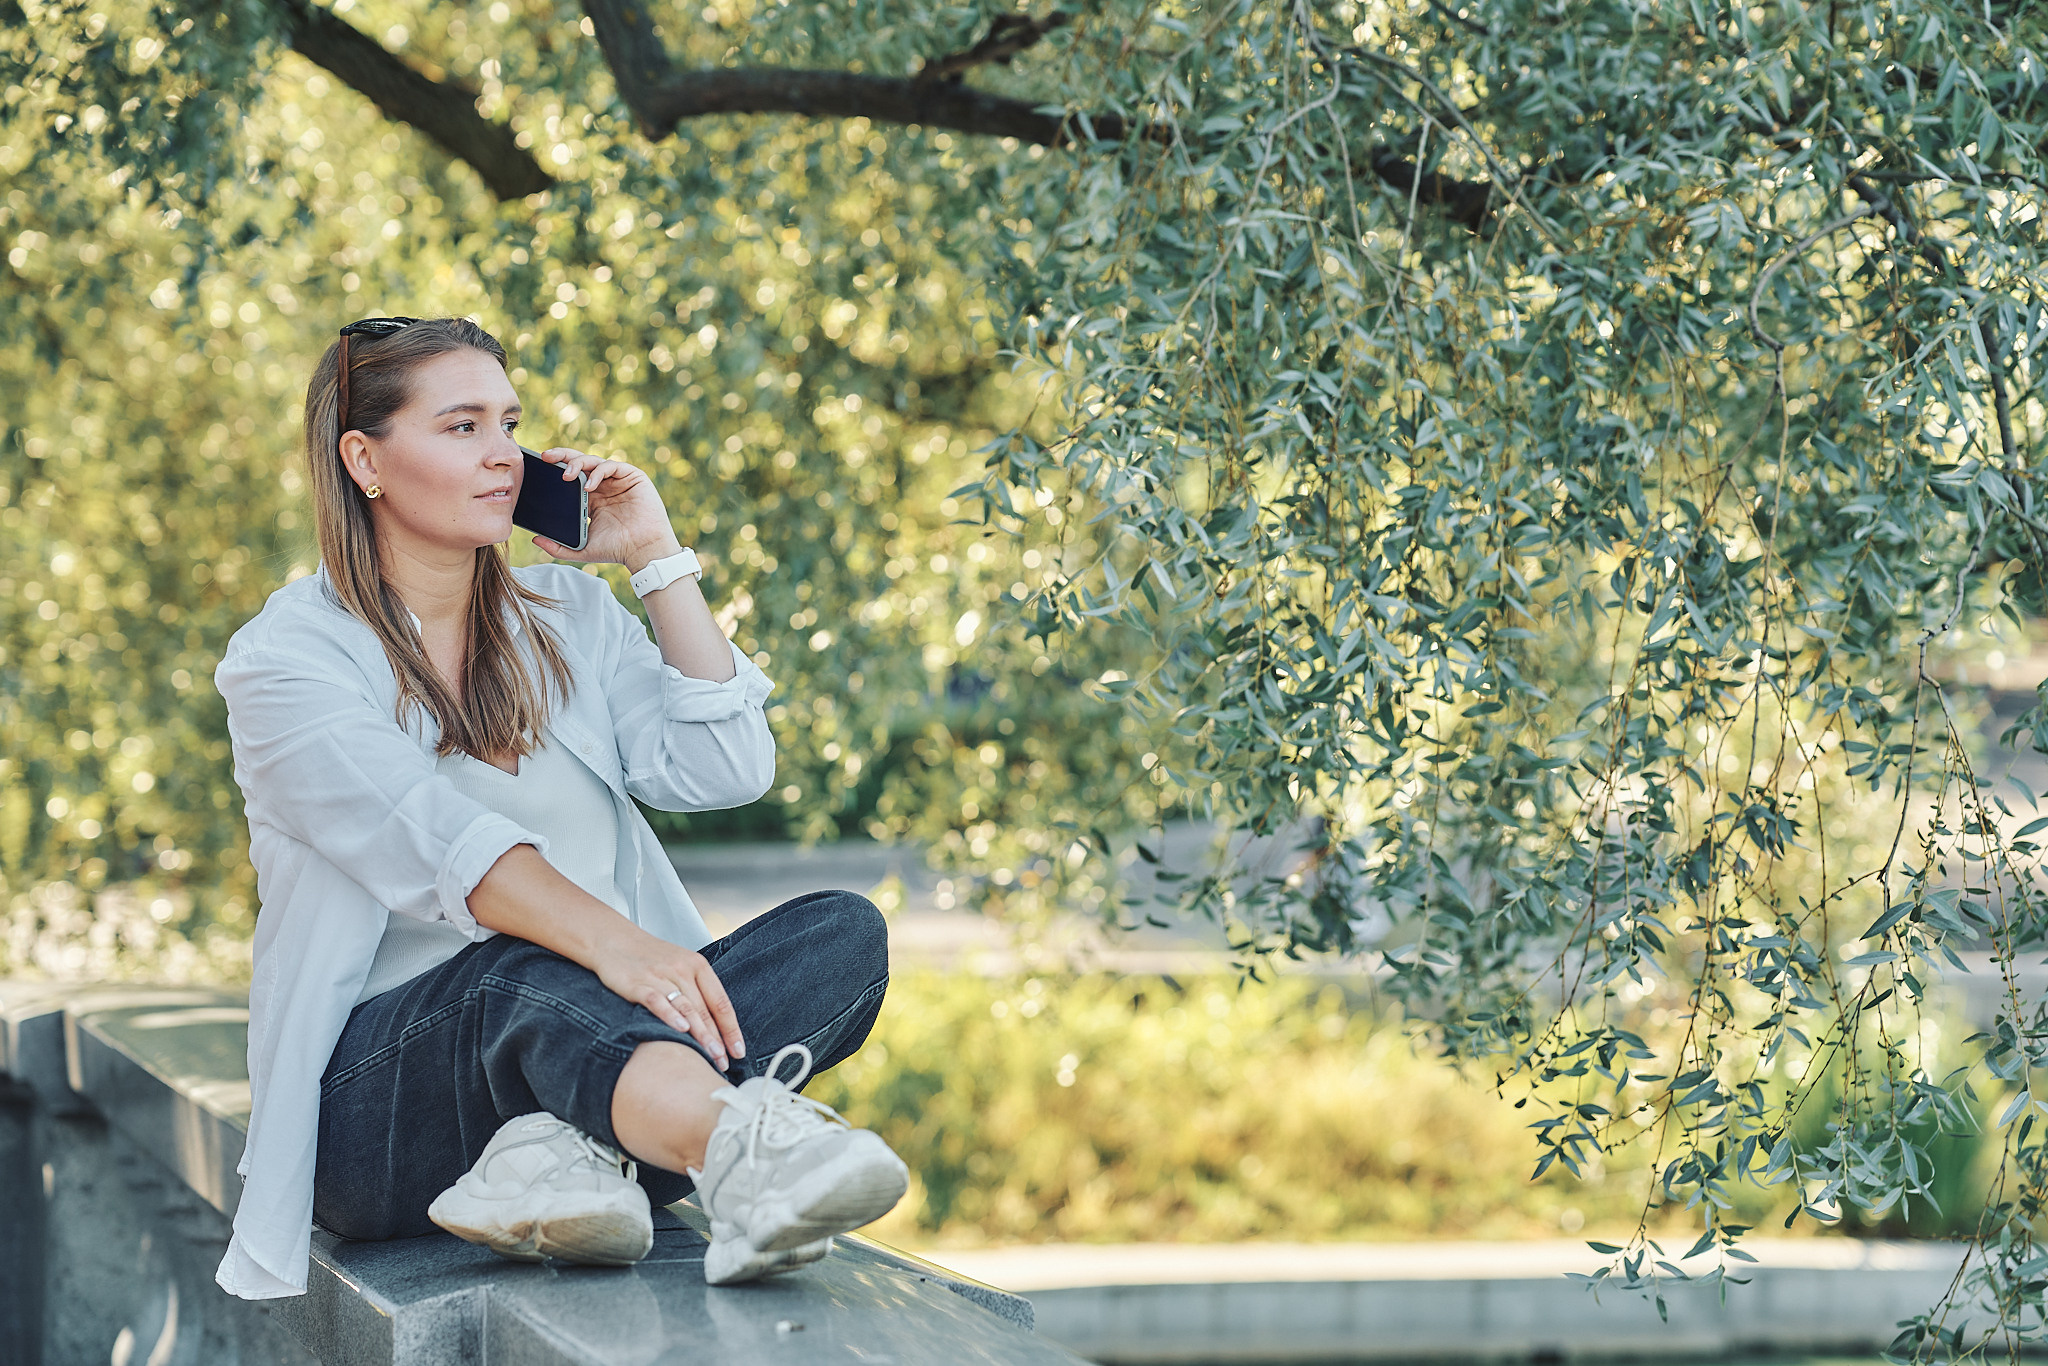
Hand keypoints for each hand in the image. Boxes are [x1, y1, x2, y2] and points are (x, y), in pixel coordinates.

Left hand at [526, 446, 682, 573]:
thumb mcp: (581, 549)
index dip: (557, 468)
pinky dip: (598, 472)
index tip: (539, 467)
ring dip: (578, 464)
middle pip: (580, 463)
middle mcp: (604, 486)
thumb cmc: (617, 550)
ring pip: (594, 461)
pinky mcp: (633, 477)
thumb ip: (558, 547)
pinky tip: (589, 485)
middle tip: (546, 456)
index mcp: (592, 498)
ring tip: (566, 475)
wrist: (642, 551)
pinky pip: (612, 466)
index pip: (572, 476)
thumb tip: (535, 540)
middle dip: (562, 456)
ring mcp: (618, 480)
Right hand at [595, 931, 745, 1069]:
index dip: (731, 1028)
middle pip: (705, 1009)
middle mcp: (683, 970)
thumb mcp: (680, 966)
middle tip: (724, 1062)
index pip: (721, 1002)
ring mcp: (661, 976)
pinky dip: (670, 1015)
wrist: (614, 940)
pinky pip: (657, 1001)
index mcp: (698, 966)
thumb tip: (715, 1027)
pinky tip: (681, 1029)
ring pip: (686, 1008)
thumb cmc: (650, 957)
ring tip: (710, 1055)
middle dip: (717, 1039)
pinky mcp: (638, 983)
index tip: (738, 1049)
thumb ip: (697, 991)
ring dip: (701, 1034)